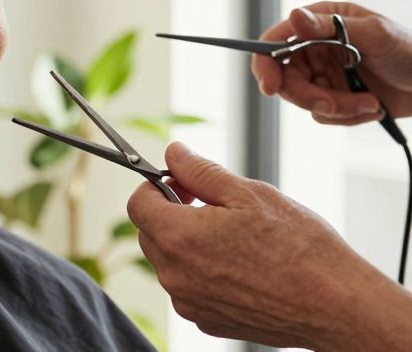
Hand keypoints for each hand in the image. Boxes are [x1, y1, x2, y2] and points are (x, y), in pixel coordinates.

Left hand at [128, 142, 410, 349]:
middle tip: (213, 207)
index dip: (155, 187)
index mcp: (179, 237)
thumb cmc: (301, 249)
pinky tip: (242, 266)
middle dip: (173, 214)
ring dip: (189, 244)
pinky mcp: (207, 321)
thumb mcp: (249, 194)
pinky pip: (190, 288)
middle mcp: (176, 275)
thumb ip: (201, 172)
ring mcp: (190, 303)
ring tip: (236, 239)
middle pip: (151, 232)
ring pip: (170, 261)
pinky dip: (204, 273)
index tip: (182, 184)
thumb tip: (174, 154)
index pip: (137, 203)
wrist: (337, 304)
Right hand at [252, 2, 411, 122]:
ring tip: (370, 104)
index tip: (271, 87)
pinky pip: (325, 115)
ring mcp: (324, 74)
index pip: (275, 41)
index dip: (265, 63)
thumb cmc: (410, 49)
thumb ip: (330, 26)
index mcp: (318, 24)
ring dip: (338, 108)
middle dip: (309, 96)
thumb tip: (294, 16)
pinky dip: (348, 116)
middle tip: (332, 105)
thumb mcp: (373, 33)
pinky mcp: (335, 97)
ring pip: (306, 100)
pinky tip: (373, 107)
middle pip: (285, 78)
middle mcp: (314, 49)